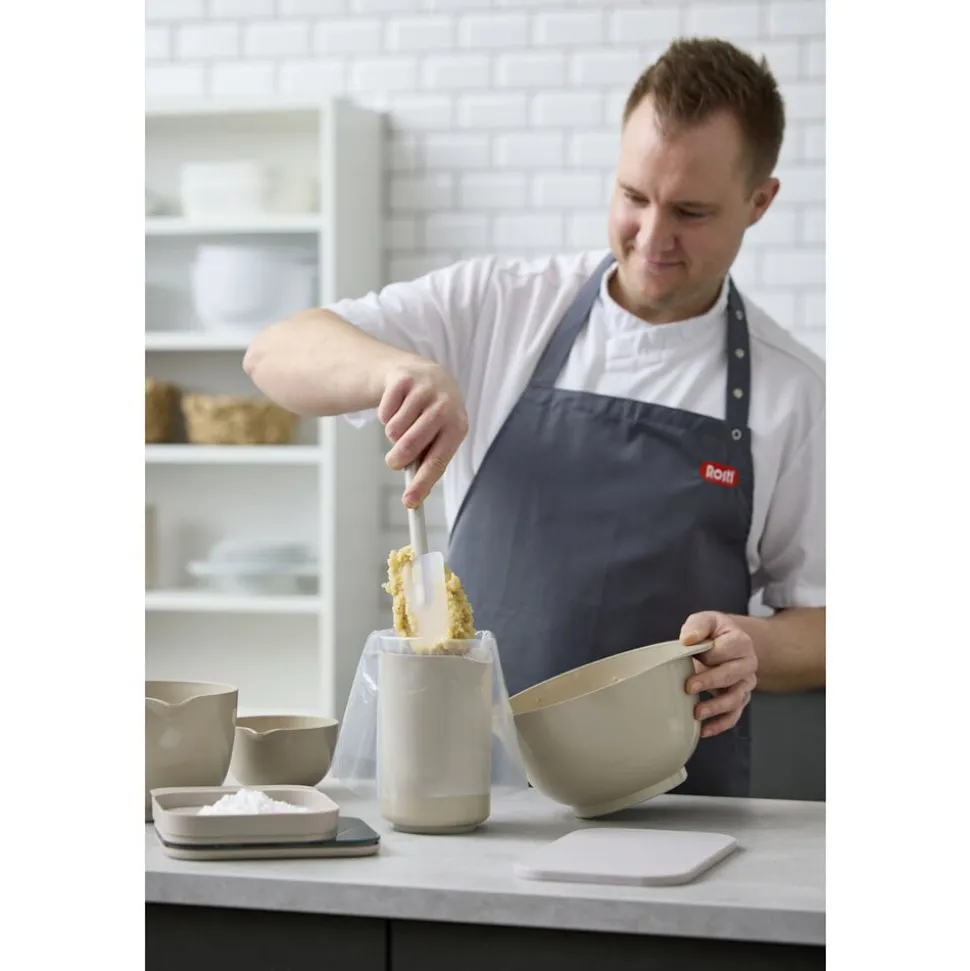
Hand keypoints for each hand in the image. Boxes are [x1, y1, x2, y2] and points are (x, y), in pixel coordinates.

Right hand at [379, 359, 468, 507]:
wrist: (426, 374)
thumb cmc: (433, 417)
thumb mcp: (439, 436)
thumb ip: (428, 463)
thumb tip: (415, 499)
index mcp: (457, 426)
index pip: (438, 461)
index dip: (422, 484)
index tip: (408, 503)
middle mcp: (444, 407)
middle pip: (410, 446)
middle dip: (397, 460)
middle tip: (393, 462)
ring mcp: (424, 391)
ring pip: (393, 431)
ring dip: (392, 435)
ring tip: (403, 425)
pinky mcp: (404, 380)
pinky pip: (384, 413)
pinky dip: (386, 416)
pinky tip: (397, 407)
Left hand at [680, 611, 757, 738]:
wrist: (726, 643)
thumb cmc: (714, 633)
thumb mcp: (706, 621)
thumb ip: (697, 626)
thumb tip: (688, 639)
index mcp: (741, 642)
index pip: (726, 650)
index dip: (709, 654)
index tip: (692, 656)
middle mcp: (747, 664)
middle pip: (732, 676)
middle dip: (710, 683)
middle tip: (689, 687)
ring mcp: (745, 684)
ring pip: (735, 699)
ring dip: (716, 708)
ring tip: (696, 712)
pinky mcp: (739, 698)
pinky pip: (734, 715)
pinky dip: (720, 725)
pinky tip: (704, 730)